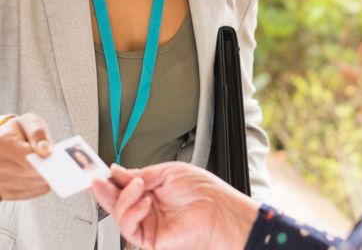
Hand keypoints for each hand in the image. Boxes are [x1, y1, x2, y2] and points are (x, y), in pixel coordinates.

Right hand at [0, 113, 52, 199]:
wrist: (2, 141)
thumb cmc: (19, 131)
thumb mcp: (29, 123)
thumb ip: (38, 134)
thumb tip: (46, 151)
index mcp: (3, 142)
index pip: (25, 155)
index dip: (42, 159)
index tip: (56, 159)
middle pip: (27, 172)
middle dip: (46, 170)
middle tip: (64, 168)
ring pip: (26, 184)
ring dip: (43, 180)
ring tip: (58, 173)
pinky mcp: (2, 190)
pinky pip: (23, 193)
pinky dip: (37, 188)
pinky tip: (47, 181)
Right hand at [93, 163, 258, 249]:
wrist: (217, 209)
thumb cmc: (202, 190)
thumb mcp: (167, 172)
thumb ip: (139, 174)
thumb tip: (117, 171)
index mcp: (152, 189)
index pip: (124, 185)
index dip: (109, 179)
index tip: (97, 171)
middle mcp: (147, 206)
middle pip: (116, 201)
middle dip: (104, 189)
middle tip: (96, 179)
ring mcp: (147, 223)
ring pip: (118, 214)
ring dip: (124, 197)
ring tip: (139, 187)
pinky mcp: (148, 239)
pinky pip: (129, 227)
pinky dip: (132, 212)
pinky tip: (145, 203)